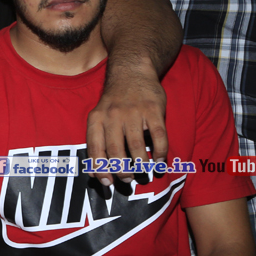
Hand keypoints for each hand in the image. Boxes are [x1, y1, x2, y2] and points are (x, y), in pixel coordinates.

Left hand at [86, 61, 167, 185]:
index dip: (99, 168)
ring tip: (144, 172)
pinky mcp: (153, 110)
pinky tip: (160, 162)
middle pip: (115, 150)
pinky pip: (158, 136)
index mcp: (96, 119)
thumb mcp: (99, 118)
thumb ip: (97, 143)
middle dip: (121, 170)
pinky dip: (160, 153)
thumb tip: (94, 174)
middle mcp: (113, 116)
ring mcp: (134, 112)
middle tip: (127, 179)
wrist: (131, 72)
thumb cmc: (114, 103)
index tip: (106, 182)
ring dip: (141, 164)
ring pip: (136, 146)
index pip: (94, 148)